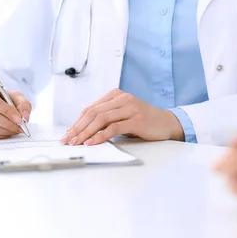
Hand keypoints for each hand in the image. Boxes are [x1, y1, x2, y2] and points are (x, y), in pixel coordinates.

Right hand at [0, 84, 31, 139]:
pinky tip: (7, 132)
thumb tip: (25, 117)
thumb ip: (23, 104)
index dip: (7, 112)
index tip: (19, 119)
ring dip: (5, 131)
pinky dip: (0, 135)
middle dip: (8, 124)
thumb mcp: (14, 95)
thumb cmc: (2, 98)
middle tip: (20, 127)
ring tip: (16, 129)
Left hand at [61, 89, 184, 145]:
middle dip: (78, 127)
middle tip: (68, 140)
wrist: (168, 123)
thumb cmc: (144, 121)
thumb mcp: (123, 115)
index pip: (91, 108)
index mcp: (116, 95)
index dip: (77, 122)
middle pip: (93, 112)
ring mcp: (130, 108)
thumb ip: (107, 118)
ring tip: (77, 142)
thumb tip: (83, 130)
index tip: (68, 134)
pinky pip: (114, 127)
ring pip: (101, 119)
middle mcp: (123, 98)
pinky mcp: (137, 120)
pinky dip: (101, 136)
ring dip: (86, 132)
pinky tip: (93, 142)